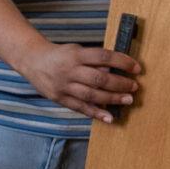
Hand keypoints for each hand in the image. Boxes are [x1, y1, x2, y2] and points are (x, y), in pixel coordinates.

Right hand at [21, 41, 141, 123]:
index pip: (103, 57)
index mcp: (76, 55)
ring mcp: (64, 86)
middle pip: (99, 79)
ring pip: (91, 95)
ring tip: (128, 100)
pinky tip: (109, 118)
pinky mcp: (60, 98)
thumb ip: (94, 61)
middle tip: (134, 86)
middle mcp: (70, 71)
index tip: (136, 68)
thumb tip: (115, 71)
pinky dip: (96, 113)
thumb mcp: (76, 50)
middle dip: (120, 84)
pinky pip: (80, 108)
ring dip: (112, 99)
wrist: (33, 61)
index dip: (122, 62)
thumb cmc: (60, 55)